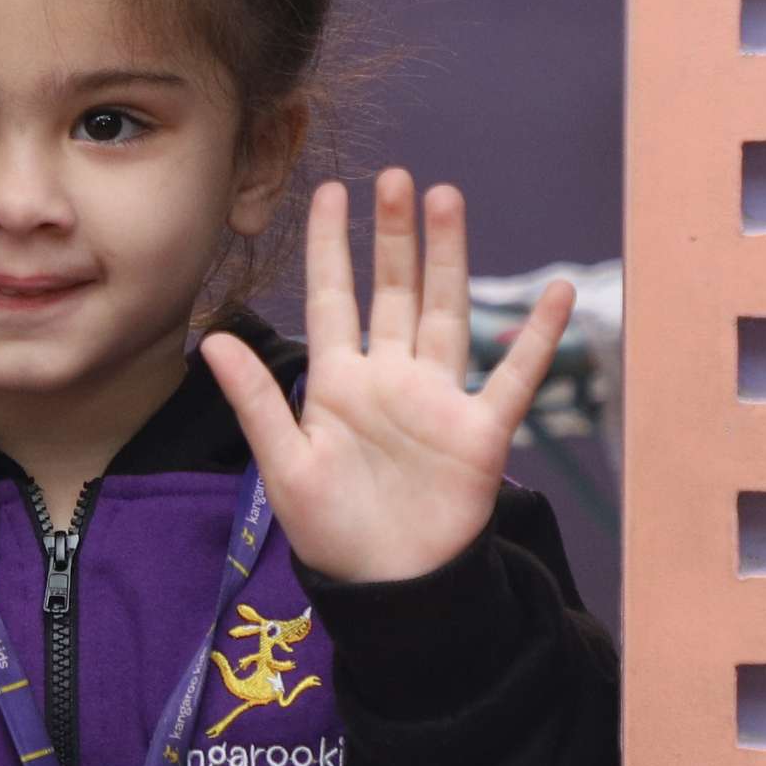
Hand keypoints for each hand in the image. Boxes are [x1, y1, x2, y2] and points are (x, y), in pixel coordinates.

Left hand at [206, 171, 572, 587]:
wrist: (390, 589)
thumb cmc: (332, 532)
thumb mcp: (283, 465)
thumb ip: (254, 399)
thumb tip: (210, 337)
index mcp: (338, 382)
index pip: (333, 297)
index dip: (331, 245)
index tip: (329, 191)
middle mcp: (390, 378)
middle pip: (395, 292)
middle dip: (394, 236)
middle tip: (396, 177)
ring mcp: (438, 399)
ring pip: (446, 313)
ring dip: (449, 258)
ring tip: (449, 200)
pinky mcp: (480, 430)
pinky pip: (513, 375)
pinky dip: (536, 336)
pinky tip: (555, 294)